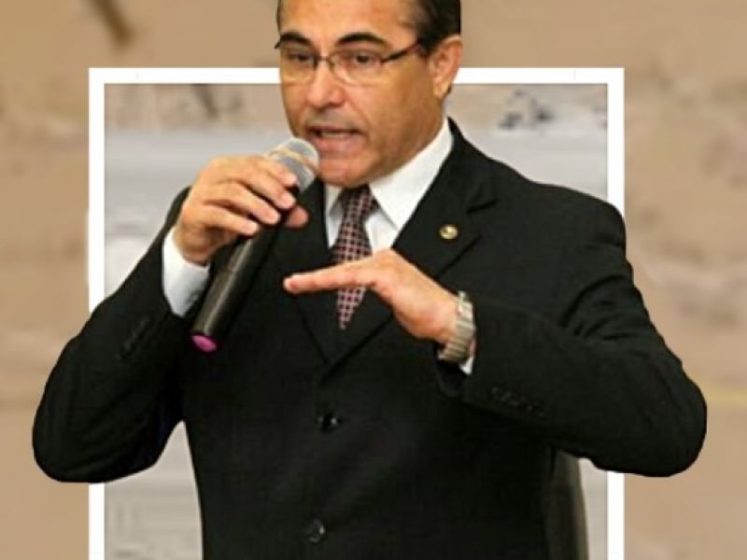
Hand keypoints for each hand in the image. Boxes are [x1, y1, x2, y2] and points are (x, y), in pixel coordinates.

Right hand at [174, 155, 309, 264]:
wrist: (195, 237)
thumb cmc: (223, 216)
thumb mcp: (253, 211)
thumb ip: (278, 211)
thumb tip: (301, 215)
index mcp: (229, 166)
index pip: (255, 161)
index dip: (276, 170)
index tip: (293, 183)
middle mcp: (214, 174)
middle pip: (245, 173)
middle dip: (271, 188)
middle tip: (288, 203)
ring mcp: (201, 192)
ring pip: (232, 192)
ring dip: (257, 205)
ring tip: (274, 219)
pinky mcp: (194, 212)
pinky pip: (217, 214)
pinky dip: (237, 221)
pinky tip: (252, 229)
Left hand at [284, 249, 458, 344]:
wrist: (448, 319)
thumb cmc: (426, 314)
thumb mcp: (395, 302)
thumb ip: (379, 294)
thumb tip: (365, 296)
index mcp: (386, 264)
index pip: (350, 269)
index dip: (326, 276)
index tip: (304, 282)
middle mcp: (384, 258)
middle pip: (342, 267)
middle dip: (315, 277)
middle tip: (291, 283)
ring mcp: (384, 263)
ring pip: (342, 271)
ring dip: (315, 279)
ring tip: (294, 283)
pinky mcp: (383, 273)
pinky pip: (348, 276)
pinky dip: (326, 280)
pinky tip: (310, 283)